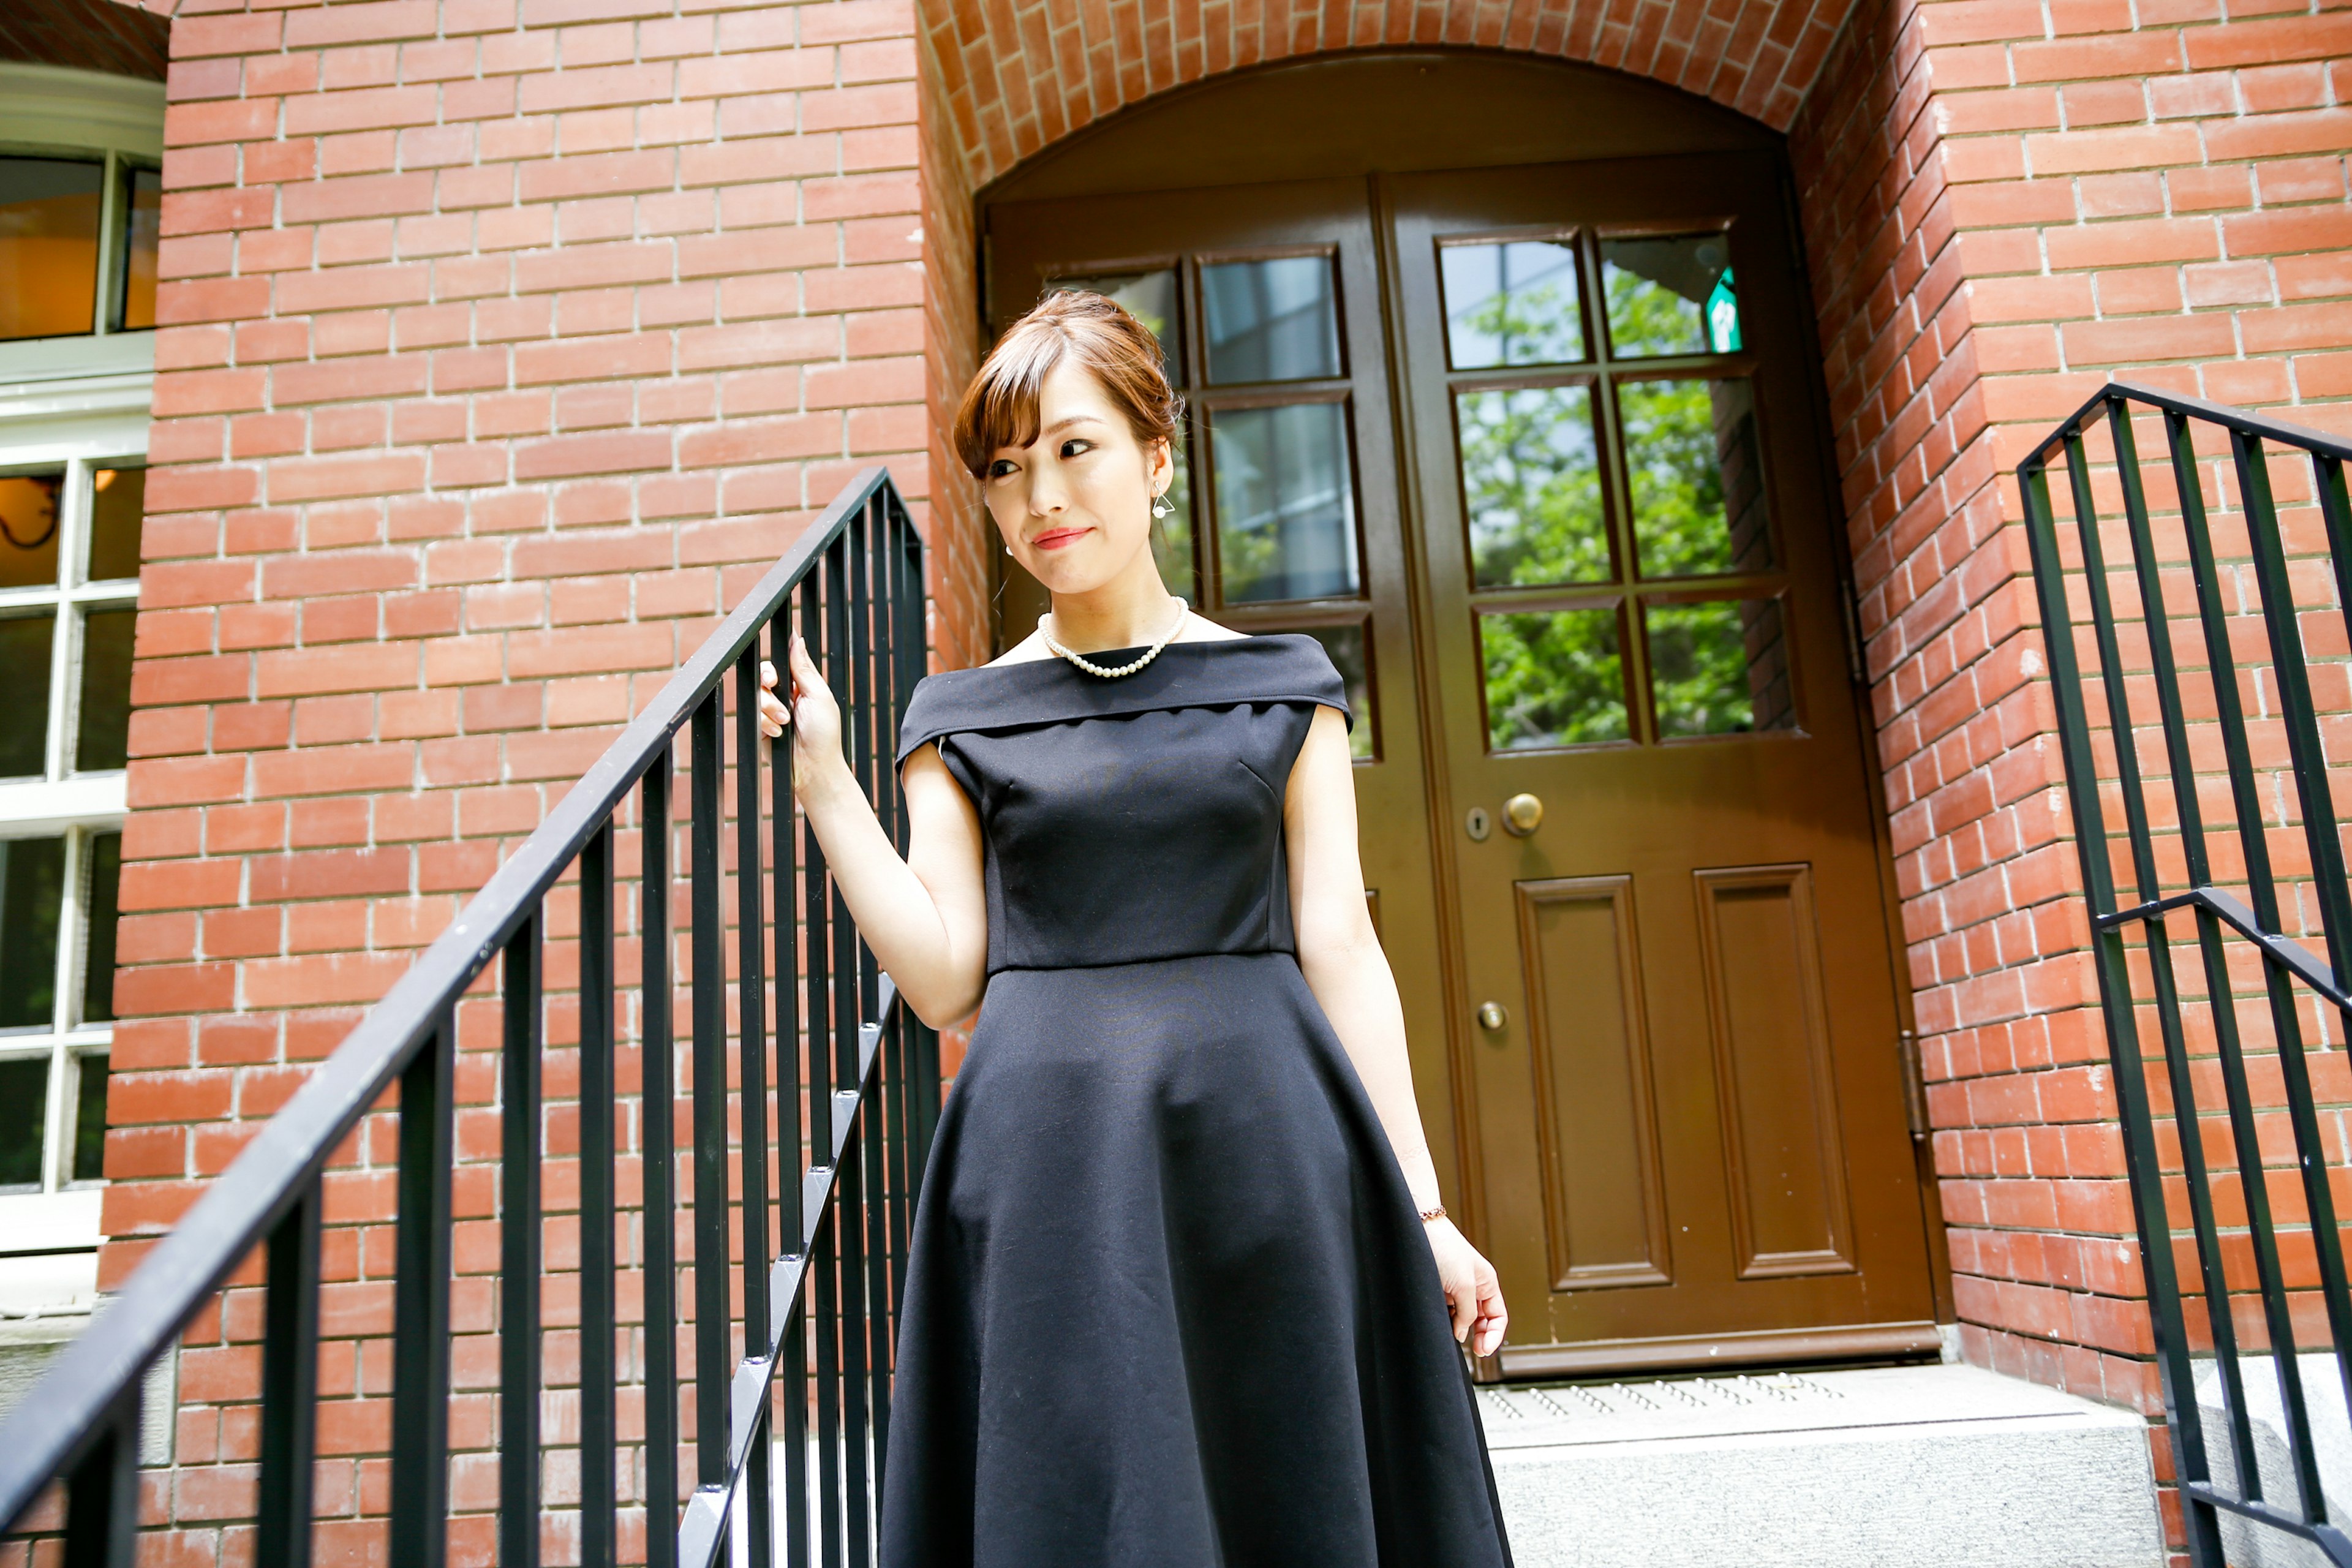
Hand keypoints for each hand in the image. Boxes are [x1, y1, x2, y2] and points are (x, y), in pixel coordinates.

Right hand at [758, 637, 846, 791]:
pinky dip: (765, 722)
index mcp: (802, 683)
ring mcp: (771, 709)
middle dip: (767, 675)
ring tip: (785, 722)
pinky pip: (752, 712)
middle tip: (773, 682)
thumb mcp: (818, 696)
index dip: (780, 654)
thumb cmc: (824, 733)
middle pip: (765, 671)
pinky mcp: (760, 725)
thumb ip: (804, 668)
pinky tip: (778, 733)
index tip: (780, 649)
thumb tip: (798, 639)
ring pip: (756, 692)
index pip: (786, 660)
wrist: (813, 767)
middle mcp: (785, 694)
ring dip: (770, 706)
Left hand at [1426, 1217, 1506, 1358]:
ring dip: (1461, 1330)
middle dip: (1479, 1337)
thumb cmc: (1443, 1248)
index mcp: (1487, 1283)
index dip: (1494, 1335)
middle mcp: (1473, 1288)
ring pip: (1463, 1320)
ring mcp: (1455, 1290)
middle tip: (1474, 1352)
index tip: (1483, 1350)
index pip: (1498, 1316)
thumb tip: (1463, 1334)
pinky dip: (1447, 1323)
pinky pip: (1447, 1314)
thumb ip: (1468, 1313)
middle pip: (1483, 1321)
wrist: (1416, 1230)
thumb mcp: (1463, 1284)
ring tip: (1453, 1336)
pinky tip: (1442, 1327)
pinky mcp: (1438, 1292)